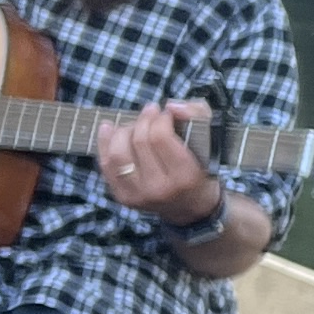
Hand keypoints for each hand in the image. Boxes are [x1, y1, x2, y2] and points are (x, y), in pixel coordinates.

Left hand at [95, 95, 222, 227]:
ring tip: (134, 125)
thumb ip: (196, 114)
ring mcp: (138, 195)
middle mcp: (159, 189)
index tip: (165, 113)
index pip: (160, 137)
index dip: (160, 118)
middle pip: (139, 141)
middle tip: (150, 113)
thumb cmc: (201, 168)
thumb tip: (170, 106)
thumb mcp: (209, 139)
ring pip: (118, 153)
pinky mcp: (123, 197)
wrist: (192, 207)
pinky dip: (104, 142)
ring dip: (124, 130)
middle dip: (143, 120)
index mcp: (184, 176)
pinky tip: (109, 128)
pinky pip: (106, 165)